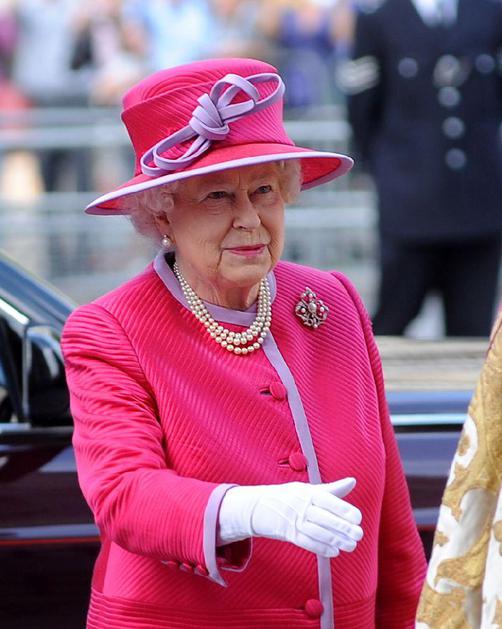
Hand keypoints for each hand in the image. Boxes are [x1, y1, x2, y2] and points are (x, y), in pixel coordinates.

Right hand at [218, 477, 362, 556]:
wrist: (257, 506)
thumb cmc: (287, 496)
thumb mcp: (307, 489)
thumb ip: (332, 489)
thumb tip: (353, 481)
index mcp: (307, 492)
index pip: (328, 500)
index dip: (343, 509)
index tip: (357, 518)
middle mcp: (301, 506)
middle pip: (324, 517)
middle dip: (343, 527)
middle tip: (359, 534)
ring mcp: (293, 520)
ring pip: (317, 532)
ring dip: (335, 540)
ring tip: (351, 545)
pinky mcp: (288, 534)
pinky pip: (306, 542)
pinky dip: (321, 548)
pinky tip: (334, 551)